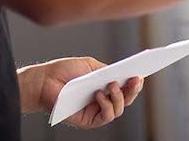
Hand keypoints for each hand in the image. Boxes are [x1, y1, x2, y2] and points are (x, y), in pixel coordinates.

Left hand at [21, 56, 143, 128]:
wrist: (45, 80)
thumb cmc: (65, 71)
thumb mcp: (91, 66)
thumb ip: (107, 71)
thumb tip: (123, 75)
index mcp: (104, 86)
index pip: (125, 87)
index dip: (135, 82)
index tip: (142, 73)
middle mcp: (103, 100)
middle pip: (126, 100)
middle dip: (133, 90)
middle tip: (136, 79)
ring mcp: (96, 111)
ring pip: (118, 110)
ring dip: (119, 97)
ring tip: (112, 85)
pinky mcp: (88, 121)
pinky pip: (105, 117)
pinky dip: (106, 105)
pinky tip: (99, 95)